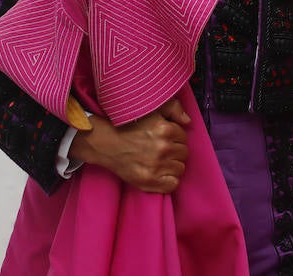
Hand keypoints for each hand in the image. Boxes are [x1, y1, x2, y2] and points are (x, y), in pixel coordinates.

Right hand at [70, 98, 190, 193]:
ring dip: (172, 165)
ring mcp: (156, 166)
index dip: (175, 137)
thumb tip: (187, 121)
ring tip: (159, 160)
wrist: (105, 142)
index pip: (183, 137)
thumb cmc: (127, 125)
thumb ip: (173, 108)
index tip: (164, 138)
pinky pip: (173, 185)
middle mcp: (162, 148)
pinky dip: (169, 180)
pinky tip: (160, 173)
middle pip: (183, 153)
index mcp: (165, 129)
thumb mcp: (150, 109)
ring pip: (180, 168)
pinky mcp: (149, 181)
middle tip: (161, 149)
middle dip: (175, 151)